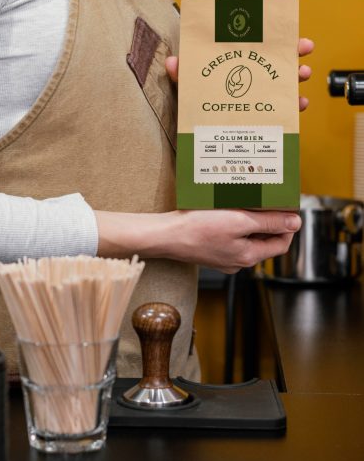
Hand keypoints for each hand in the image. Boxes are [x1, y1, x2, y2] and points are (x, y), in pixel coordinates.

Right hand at [94, 209, 300, 273]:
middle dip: (267, 220)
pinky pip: (230, 236)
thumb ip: (269, 223)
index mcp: (248, 256)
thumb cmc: (198, 229)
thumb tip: (295, 223)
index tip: (285, 207)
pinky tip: (226, 209)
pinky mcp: (211, 249)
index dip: (287, 225)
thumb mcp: (239, 221)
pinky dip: (233, 222)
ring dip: (249, 219)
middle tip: (265, 199)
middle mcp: (237, 261)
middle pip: (264, 240)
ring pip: (246, 237)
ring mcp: (223, 257)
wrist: (166, 236)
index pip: (281, 244)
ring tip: (245, 201)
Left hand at [165, 37, 314, 110]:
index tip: (292, 35)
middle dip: (294, 54)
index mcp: (235, 66)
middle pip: (277, 62)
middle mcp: (250, 80)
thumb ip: (182, 76)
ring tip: (302, 75)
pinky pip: (283, 112)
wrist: (199, 140)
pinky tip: (299, 105)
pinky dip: (294, 108)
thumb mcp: (188, 89)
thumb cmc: (194, 107)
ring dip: (296, 79)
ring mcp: (259, 99)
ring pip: (284, 85)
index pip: (258, 46)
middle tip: (303, 50)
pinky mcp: (264, 119)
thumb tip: (171, 62)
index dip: (277, 38)